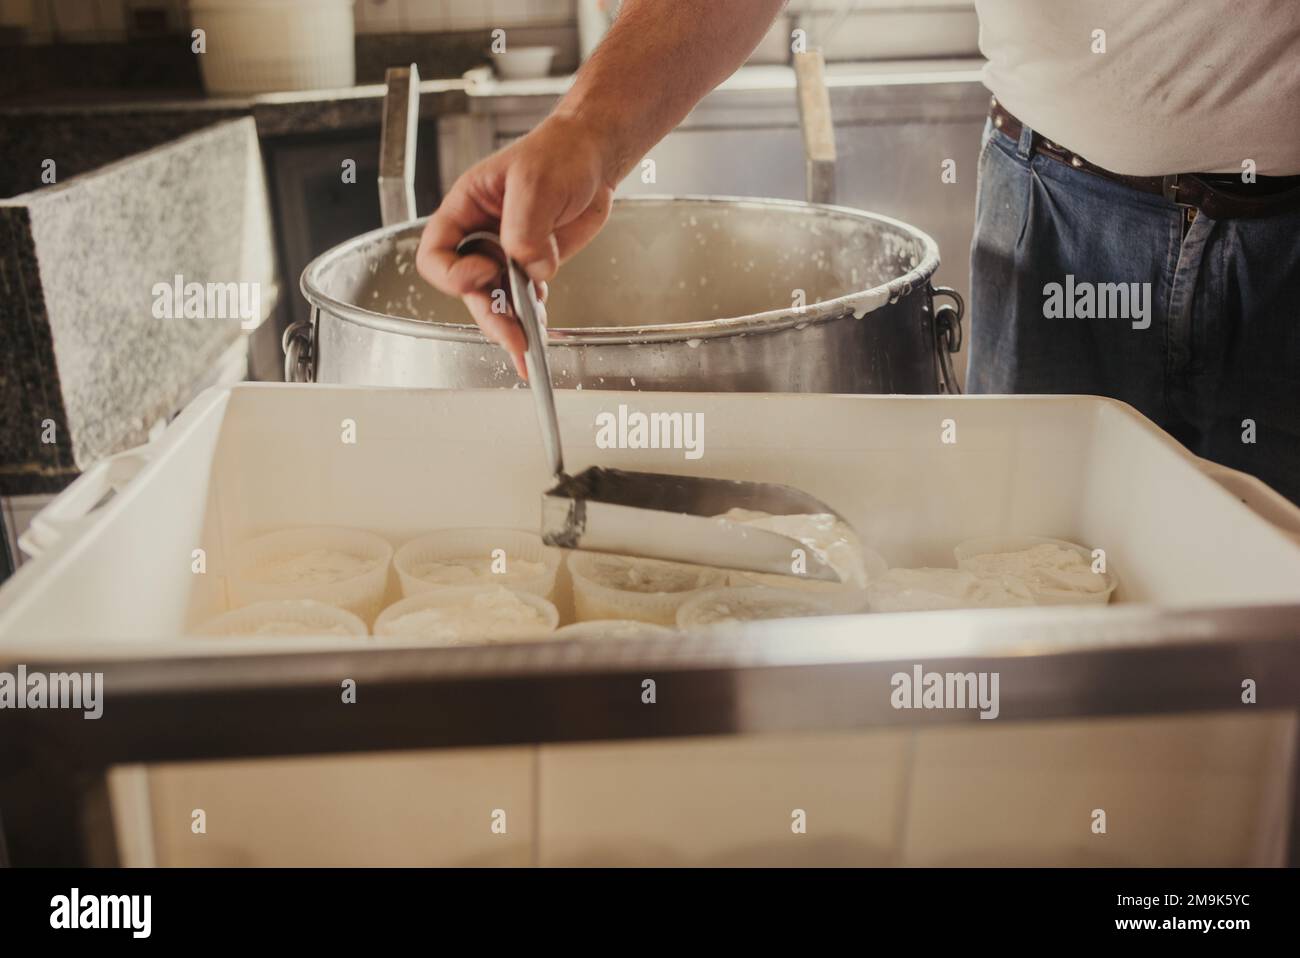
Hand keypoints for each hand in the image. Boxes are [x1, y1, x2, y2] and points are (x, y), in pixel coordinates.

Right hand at [416, 115, 615, 376]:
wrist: (594, 157)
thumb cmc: (557, 153)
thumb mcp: (535, 182)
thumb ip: (526, 228)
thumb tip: (531, 269)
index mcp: (465, 210)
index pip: (436, 254)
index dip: (456, 273)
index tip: (490, 269)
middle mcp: (481, 237)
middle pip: (469, 289)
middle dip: (490, 315)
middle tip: (514, 339)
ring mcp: (508, 254)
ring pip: (497, 299)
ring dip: (511, 324)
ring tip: (527, 349)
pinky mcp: (534, 266)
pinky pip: (526, 300)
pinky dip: (532, 318)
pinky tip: (540, 331)